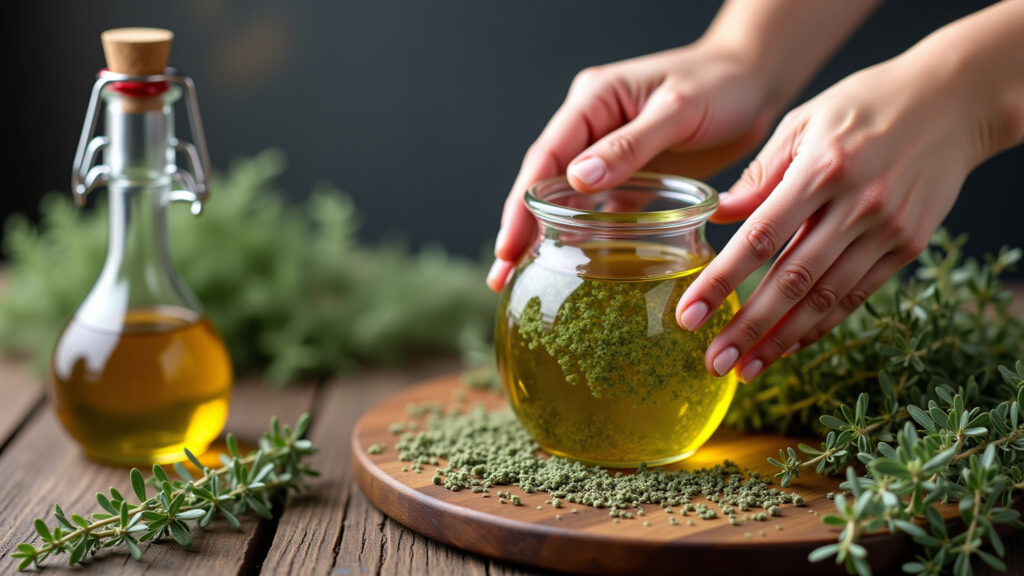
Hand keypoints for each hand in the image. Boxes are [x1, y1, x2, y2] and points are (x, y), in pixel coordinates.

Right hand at [487, 40, 775, 290]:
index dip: (522, 204)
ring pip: (568, 200)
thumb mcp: (677, 110)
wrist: (756, 81)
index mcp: (593, 101)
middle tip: (502, 273)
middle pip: (545, 183)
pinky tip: (575, 266)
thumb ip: (630, 145)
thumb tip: (579, 180)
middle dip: (521, 227)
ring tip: (521, 275)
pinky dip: (587, 237)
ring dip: (546, 236)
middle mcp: (593, 126)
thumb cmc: (721, 84)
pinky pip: (603, 210)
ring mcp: (610, 153)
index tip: (509, 245)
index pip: (546, 157)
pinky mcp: (633, 175)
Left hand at [675, 51, 998, 382]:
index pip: (759, 237)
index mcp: (821, 169)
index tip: (689, 315)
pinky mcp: (908, 245)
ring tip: (745, 370)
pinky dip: (821, 326)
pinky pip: (857, 296)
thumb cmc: (865, 104)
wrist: (952, 100)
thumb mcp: (803, 121)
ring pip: (826, 299)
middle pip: (793, 280)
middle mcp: (857, 205)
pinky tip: (789, 346)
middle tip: (713, 362)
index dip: (721, 281)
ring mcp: (887, 229)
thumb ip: (760, 173)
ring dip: (781, 340)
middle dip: (748, 327)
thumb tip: (718, 215)